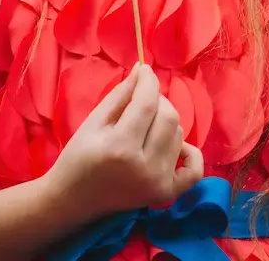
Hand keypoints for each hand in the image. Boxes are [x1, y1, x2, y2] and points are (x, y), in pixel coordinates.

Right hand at [49, 65, 203, 220]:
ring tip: (144, 127)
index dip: (148, 80)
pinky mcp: (167, 194)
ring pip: (178, 133)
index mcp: (121, 147)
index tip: (145, 69)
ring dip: (165, 122)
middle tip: (140, 100)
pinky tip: (173, 145)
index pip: (147, 103)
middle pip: (168, 116)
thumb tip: (143, 69)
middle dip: (157, 99)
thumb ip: (121, 94)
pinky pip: (194, 168)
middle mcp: (146, 167)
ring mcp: (159, 183)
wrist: (74, 199)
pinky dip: (189, 152)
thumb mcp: (94, 120)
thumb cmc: (78, 156)